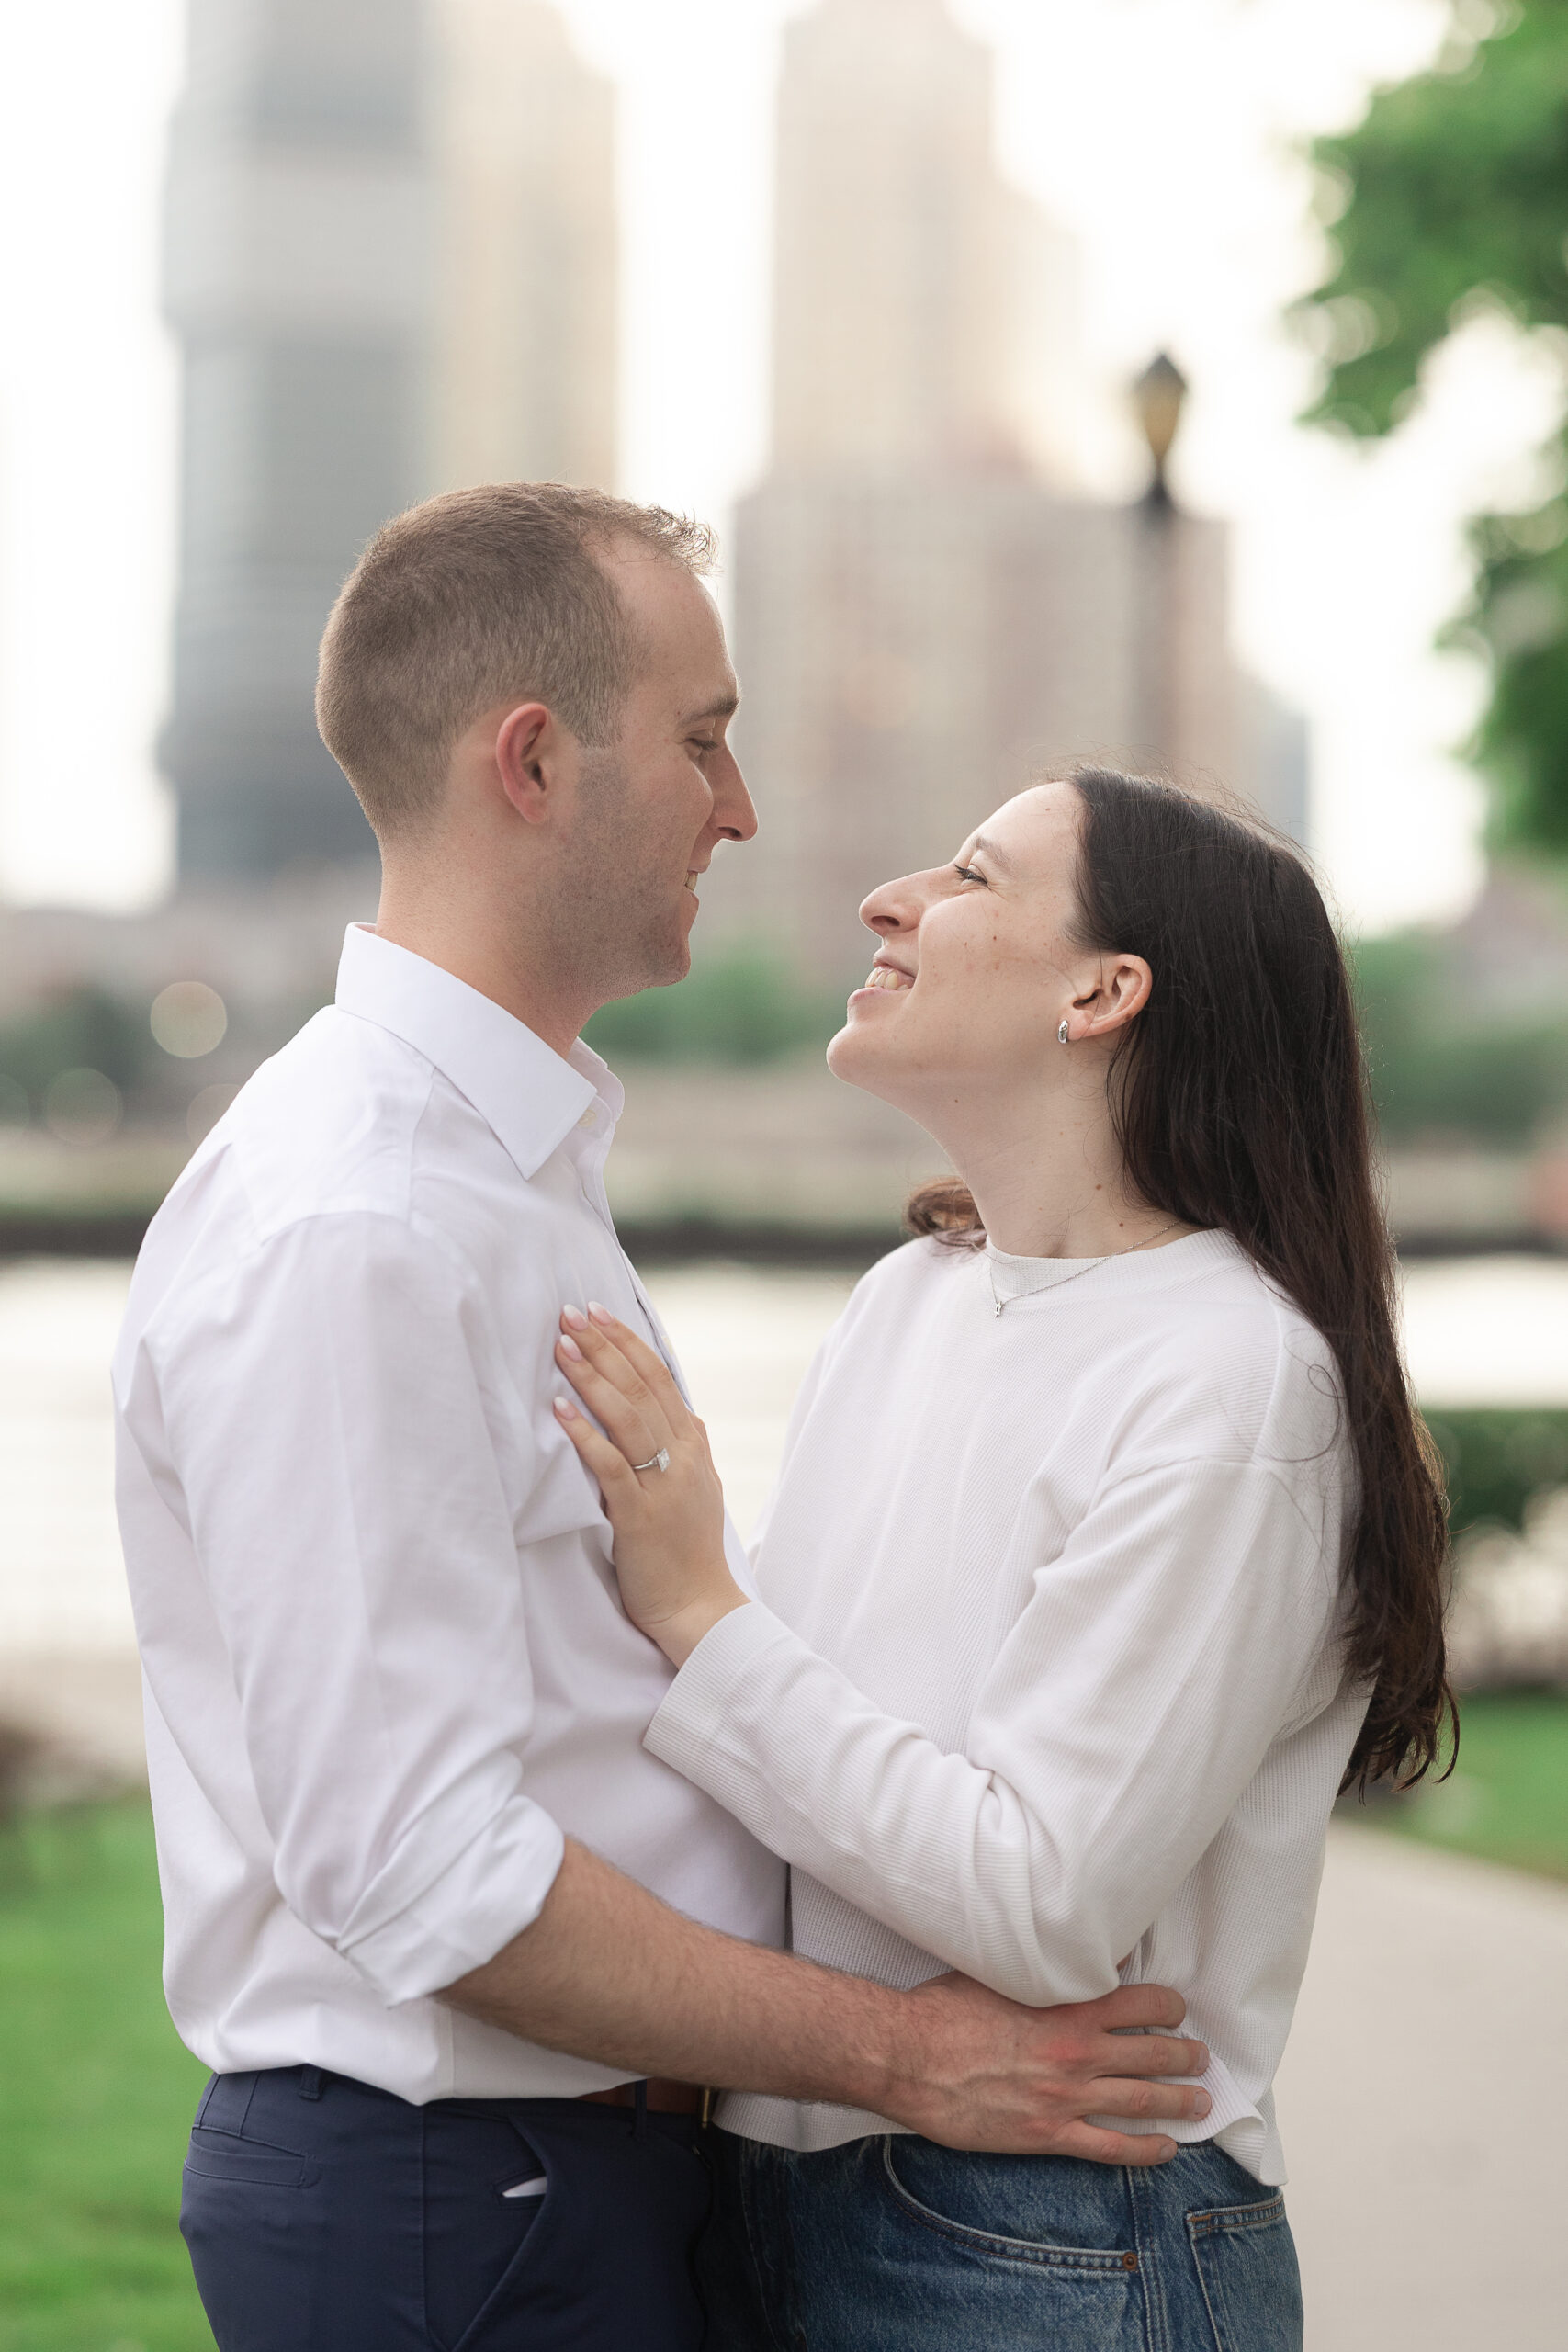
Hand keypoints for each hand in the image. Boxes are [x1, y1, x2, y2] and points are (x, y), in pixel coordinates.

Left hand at [553, 1305, 746, 1664]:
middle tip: (571, 1314)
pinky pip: (611, 1464)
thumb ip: (677, 1451)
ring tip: (562, 1347)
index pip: (661, 1378)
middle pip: (642, 1386)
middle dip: (604, 1346)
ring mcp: (664, 1484)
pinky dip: (585, 1434)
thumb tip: (657, 1417)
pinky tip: (560, 1410)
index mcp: (694, 1446)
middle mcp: (684, 1456)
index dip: (628, 1343)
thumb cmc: (688, 1553)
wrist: (701, 1609)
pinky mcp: (641, 1515)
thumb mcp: (693, 1489)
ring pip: (627, 1415)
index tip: (599, 1313)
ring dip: (592, 1377)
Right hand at [882, 1973, 1211, 2160]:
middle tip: (1202, 2057)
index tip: (1176, 2011)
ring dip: (1179, 2101)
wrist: (909, 2056)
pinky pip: (1110, 2147)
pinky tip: (1166, 2148)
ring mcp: (1065, 2097)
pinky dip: (1145, 2149)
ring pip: (1141, 2101)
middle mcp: (1076, 2052)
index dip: (1167, 2007)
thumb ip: (1042, 1968)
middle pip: (1151, 2054)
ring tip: (1201, 2100)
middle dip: (1185, 2056)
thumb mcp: (997, 1971)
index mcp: (1067, 2008)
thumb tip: (1072, 1951)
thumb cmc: (945, 2009)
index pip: (1139, 2003)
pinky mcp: (1048, 2133)